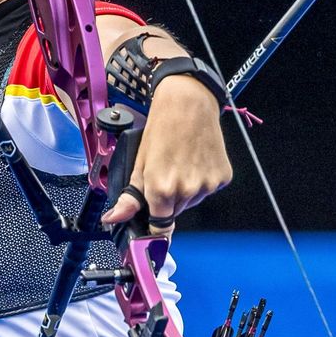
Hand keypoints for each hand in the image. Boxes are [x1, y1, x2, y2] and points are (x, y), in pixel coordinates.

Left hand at [100, 75, 232, 236]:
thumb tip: (113, 219)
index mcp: (162, 189)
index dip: (154, 232)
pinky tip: (195, 161)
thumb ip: (129, 197)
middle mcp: (186, 191)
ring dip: (184, 191)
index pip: (160, 229)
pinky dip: (201, 181)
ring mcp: (207, 185)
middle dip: (167, 201)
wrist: (189, 103)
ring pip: (191, 201)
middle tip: (164, 173)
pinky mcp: (222, 177)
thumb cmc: (162, 127)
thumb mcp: (139, 162)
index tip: (152, 233)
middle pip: (174, 212)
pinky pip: (207, 190)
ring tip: (181, 163)